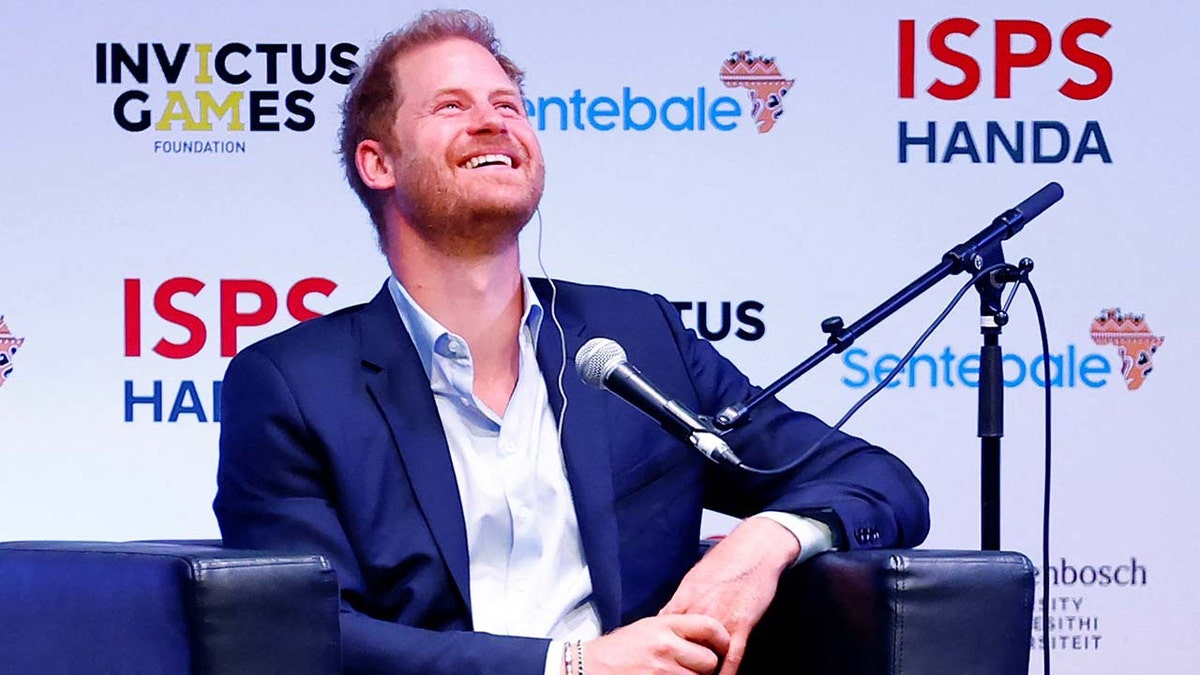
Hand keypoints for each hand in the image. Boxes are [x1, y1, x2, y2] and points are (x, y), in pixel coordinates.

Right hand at [580, 614, 729, 673]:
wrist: (589, 667)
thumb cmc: (619, 650)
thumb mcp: (647, 628)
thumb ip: (676, 629)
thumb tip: (708, 636)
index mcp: (664, 625)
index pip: (709, 627)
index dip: (721, 639)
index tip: (721, 647)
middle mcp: (665, 646)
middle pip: (709, 660)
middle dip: (705, 667)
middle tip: (694, 668)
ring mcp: (662, 671)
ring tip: (677, 674)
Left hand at [658, 517, 799, 674]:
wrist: (755, 548)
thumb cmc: (726, 559)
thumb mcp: (694, 577)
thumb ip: (681, 600)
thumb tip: (668, 616)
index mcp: (684, 598)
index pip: (663, 629)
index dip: (660, 646)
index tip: (657, 656)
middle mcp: (698, 610)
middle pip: (680, 645)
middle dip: (677, 660)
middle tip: (673, 671)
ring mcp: (720, 618)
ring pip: (703, 654)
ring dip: (699, 669)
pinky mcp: (741, 624)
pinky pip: (732, 656)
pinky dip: (725, 672)